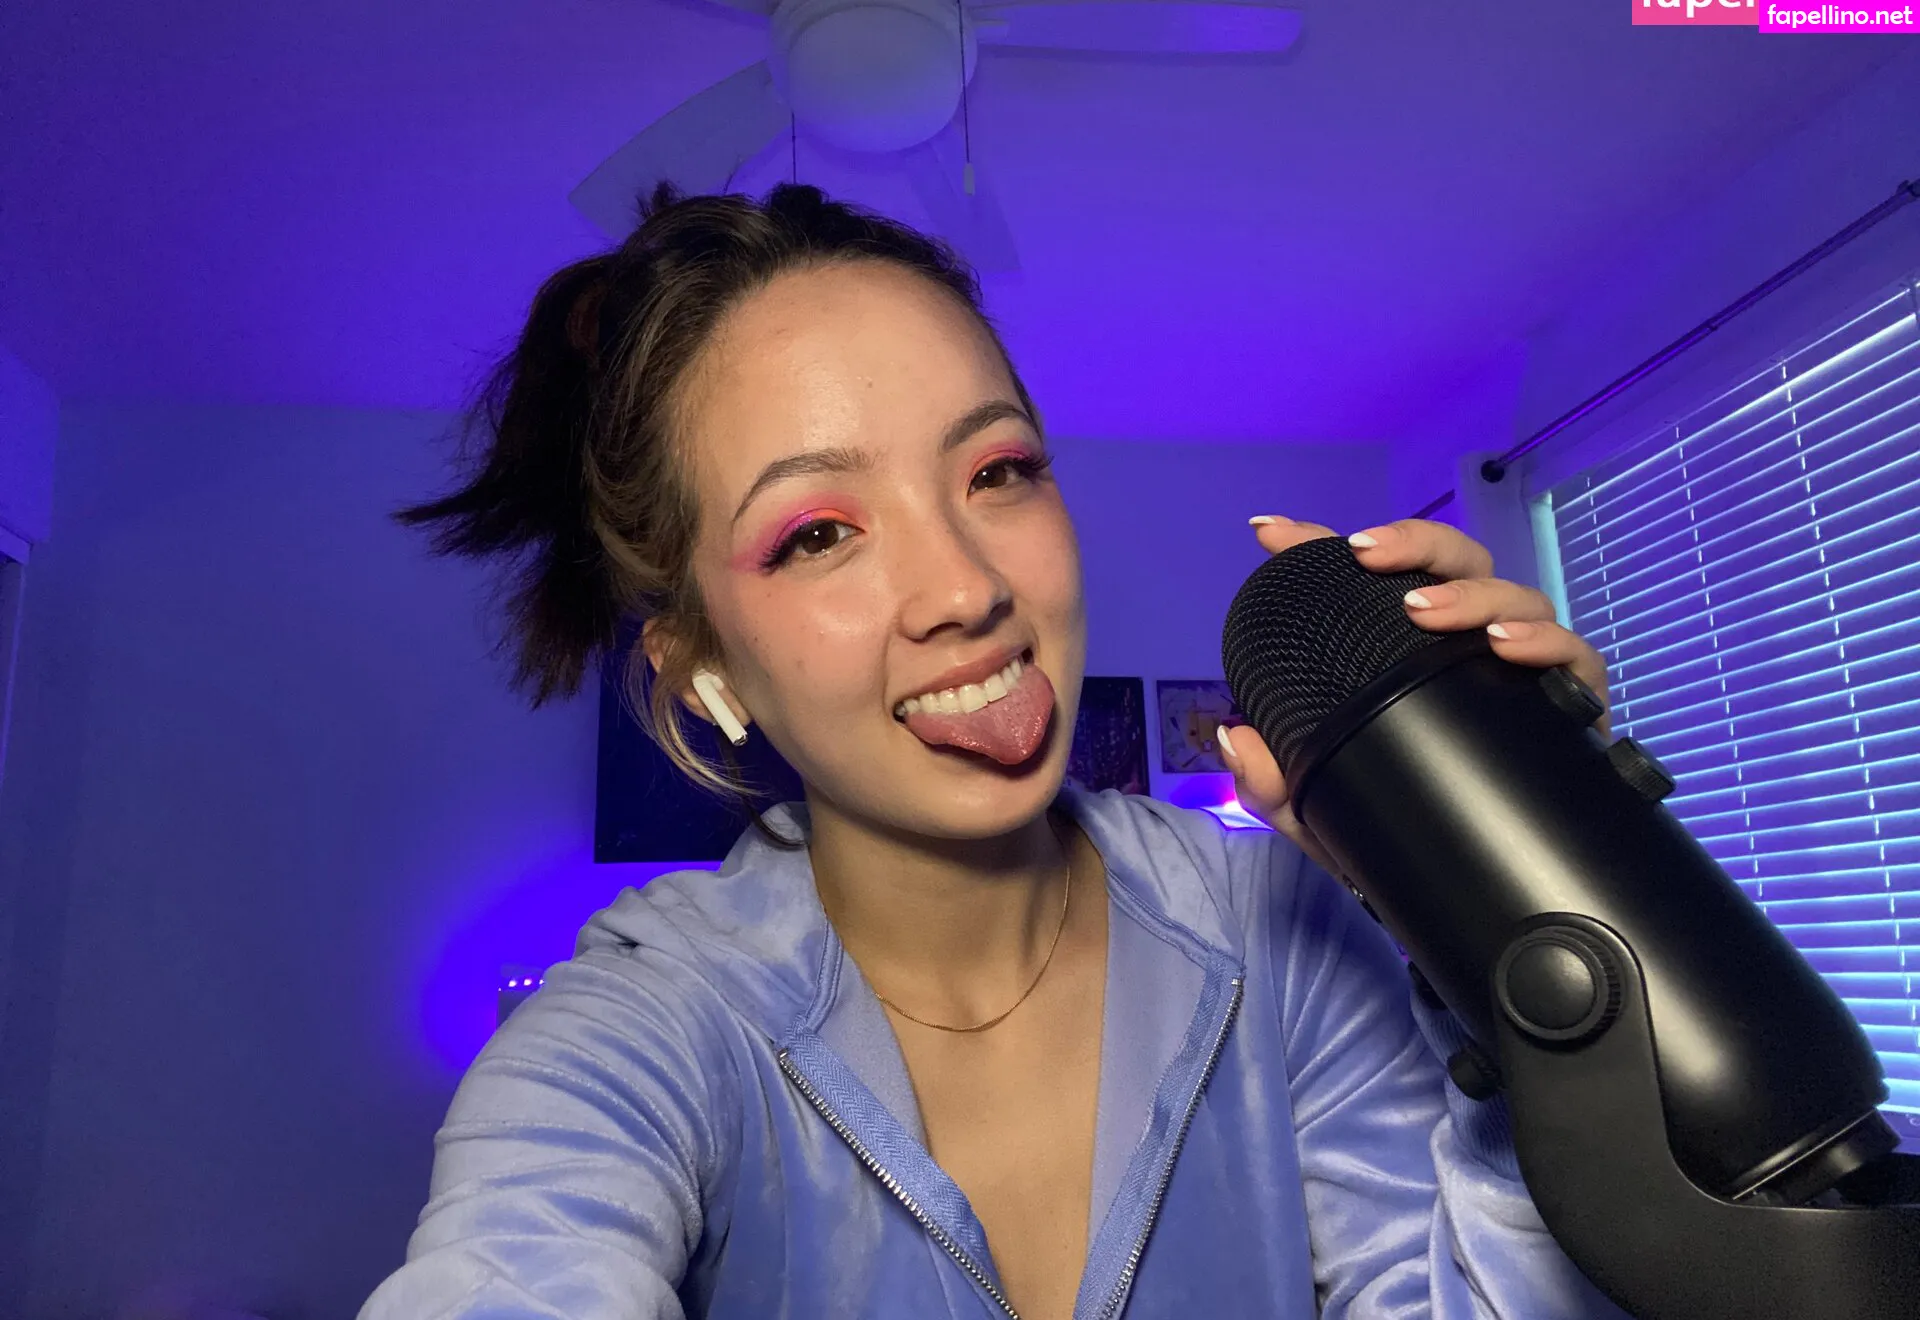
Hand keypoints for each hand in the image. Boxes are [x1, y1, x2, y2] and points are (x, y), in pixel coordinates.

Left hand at [1219, 516, 1612, 875]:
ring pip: (1518, 600)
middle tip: (1370, 559)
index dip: (1321, 546)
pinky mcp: (1571, 711)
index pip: (1375, 581)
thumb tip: (1237, 736)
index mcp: (1405, 651)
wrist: (1448, 897)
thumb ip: (1270, 781)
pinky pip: (1577, 661)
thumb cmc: (1382, 832)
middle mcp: (1467, 648)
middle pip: (1461, 564)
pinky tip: (1507, 649)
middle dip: (1418, 546)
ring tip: (1429, 614)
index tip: (1273, 535)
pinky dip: (1548, 644)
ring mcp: (1524, 674)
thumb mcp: (1314, 810)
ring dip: (1473, 595)